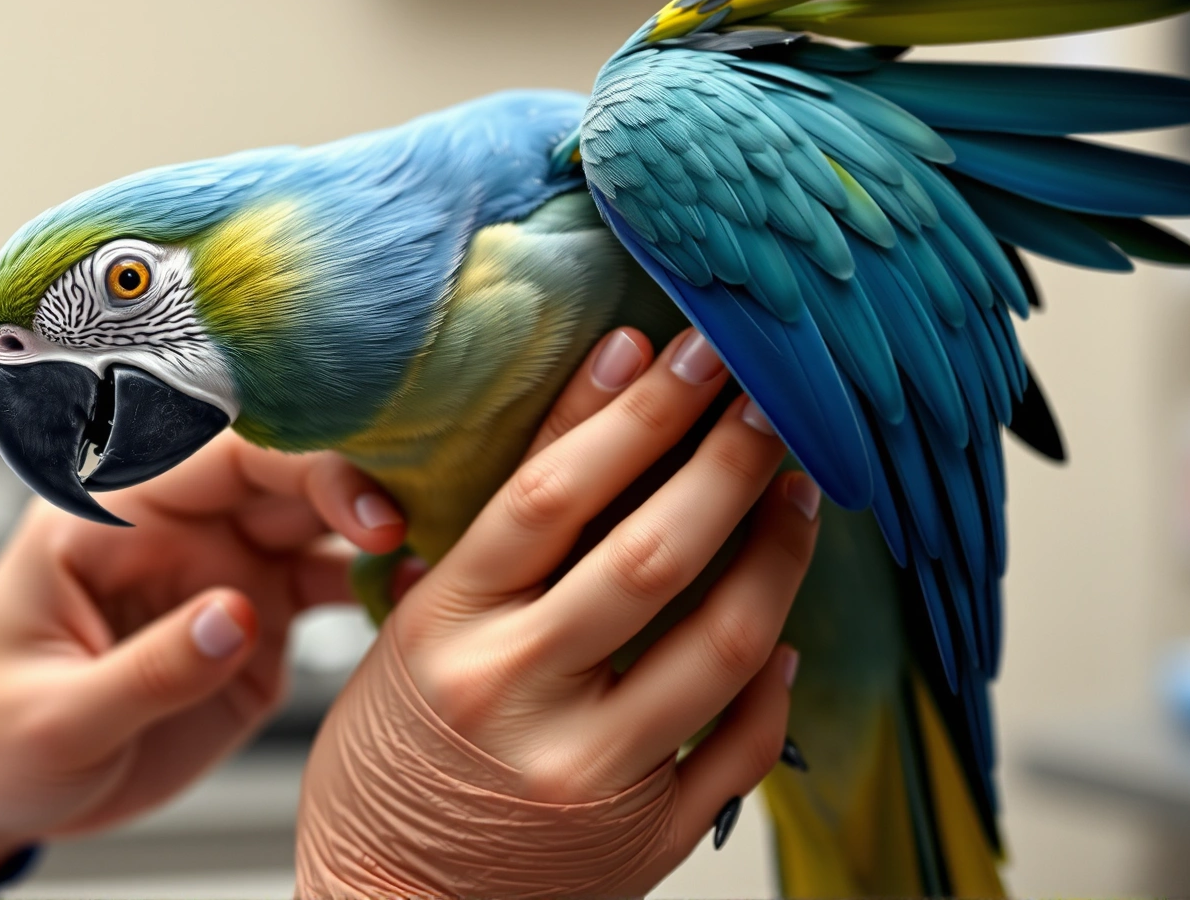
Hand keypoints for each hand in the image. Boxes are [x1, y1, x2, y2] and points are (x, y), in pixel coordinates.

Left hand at [0, 432, 407, 896]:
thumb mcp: (53, 719)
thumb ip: (146, 670)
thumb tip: (237, 618)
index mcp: (113, 512)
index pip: (216, 456)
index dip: (301, 464)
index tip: (367, 506)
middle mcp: (180, 525)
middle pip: (288, 476)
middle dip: (369, 484)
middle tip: (435, 523)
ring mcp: (225, 569)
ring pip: (322, 524)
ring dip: (389, 530)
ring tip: (456, 553)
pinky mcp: (257, 622)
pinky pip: (331, 587)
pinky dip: (381, 587)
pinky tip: (429, 595)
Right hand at [296, 328, 821, 899]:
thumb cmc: (389, 772)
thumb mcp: (400, 648)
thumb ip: (484, 555)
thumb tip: (588, 425)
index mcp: (445, 636)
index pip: (549, 497)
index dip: (624, 411)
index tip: (674, 348)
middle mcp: (518, 700)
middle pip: (651, 553)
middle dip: (726, 458)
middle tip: (770, 394)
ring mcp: (590, 776)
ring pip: (719, 644)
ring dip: (775, 551)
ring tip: (800, 488)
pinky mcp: (644, 841)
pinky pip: (740, 747)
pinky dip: (773, 681)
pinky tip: (783, 628)